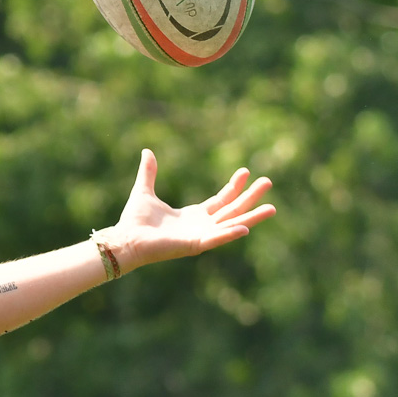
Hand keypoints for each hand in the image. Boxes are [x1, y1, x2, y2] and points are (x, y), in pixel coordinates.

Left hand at [102, 149, 275, 270]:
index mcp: (192, 216)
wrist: (125, 239)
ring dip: (252, 217)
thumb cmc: (134, 221)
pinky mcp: (194, 245)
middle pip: (232, 210)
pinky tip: (246, 228)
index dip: (233, 187)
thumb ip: (149, 172)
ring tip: (272, 208)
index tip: (246, 172)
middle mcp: (200, 226)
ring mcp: (200, 236)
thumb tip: (147, 151)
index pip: (221, 200)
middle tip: (268, 182)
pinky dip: (230, 234)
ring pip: (232, 225)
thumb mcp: (144, 191)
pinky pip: (216, 239)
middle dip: (251, 197)